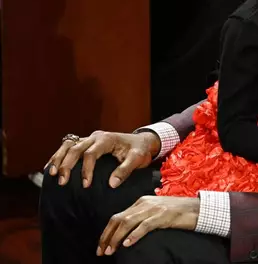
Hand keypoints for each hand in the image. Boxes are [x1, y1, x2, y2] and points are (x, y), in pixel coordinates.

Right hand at [46, 130, 160, 187]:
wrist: (142, 142)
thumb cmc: (139, 150)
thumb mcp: (137, 159)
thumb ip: (125, 170)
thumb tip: (112, 184)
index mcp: (107, 139)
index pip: (91, 153)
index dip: (86, 169)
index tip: (85, 184)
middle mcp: (95, 137)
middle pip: (75, 148)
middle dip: (67, 165)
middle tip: (62, 182)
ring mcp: (89, 139)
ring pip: (68, 145)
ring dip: (58, 159)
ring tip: (52, 174)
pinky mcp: (86, 144)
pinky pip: (68, 147)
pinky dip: (59, 156)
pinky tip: (51, 167)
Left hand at [97, 196, 199, 255]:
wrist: (197, 208)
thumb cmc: (177, 213)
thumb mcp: (155, 212)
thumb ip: (141, 217)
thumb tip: (125, 233)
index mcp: (141, 202)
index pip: (117, 217)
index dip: (106, 233)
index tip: (101, 246)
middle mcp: (144, 203)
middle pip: (119, 219)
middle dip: (107, 237)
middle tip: (101, 252)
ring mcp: (154, 209)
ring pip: (128, 223)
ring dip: (116, 238)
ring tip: (111, 250)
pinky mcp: (163, 215)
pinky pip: (144, 226)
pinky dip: (134, 235)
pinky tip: (128, 244)